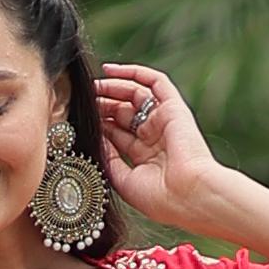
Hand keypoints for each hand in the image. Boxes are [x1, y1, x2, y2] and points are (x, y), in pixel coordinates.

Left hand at [95, 63, 233, 231]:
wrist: (189, 196)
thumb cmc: (159, 198)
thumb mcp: (123, 180)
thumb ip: (108, 158)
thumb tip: (94, 137)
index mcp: (145, 156)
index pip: (118, 133)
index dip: (99, 123)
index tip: (80, 118)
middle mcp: (156, 137)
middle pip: (124, 112)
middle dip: (103, 104)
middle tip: (84, 99)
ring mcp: (165, 121)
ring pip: (136, 94)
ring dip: (113, 87)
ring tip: (93, 85)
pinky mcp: (175, 109)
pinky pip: (156, 82)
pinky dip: (134, 72)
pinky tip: (110, 70)